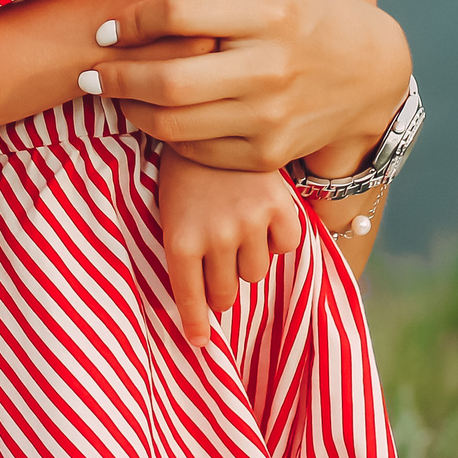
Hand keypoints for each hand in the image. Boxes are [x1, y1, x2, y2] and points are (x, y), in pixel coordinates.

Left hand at [87, 0, 409, 174]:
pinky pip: (198, 150)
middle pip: (168, 78)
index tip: (111, 27)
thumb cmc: (311, 12)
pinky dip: (164, 134)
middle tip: (90, 71)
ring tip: (111, 95)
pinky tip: (149, 116)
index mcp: (271, 11)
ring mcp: (270, 116)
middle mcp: (271, 66)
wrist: (371, 72)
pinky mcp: (269, 153)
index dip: (133, 20)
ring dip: (129, 110)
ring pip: (175, 122)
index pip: (179, 12)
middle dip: (115, 76)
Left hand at [158, 152, 304, 347]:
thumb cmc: (184, 167)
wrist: (207, 114)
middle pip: (225, 295)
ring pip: (256, 273)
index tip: (198, 343)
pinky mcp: (279, 206)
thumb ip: (183, 252)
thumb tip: (200, 307)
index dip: (194, 326)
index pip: (189, 299)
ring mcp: (249, 222)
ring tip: (236, 227)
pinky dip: (277, 236)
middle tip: (218, 268)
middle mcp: (215, 237)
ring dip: (247, 259)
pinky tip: (262, 214)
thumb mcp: (170, 209)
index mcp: (179, 239)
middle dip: (220, 289)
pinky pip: (286, 246)